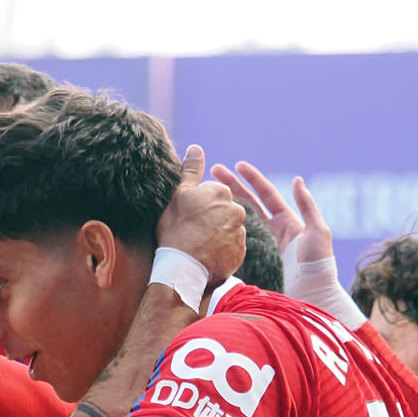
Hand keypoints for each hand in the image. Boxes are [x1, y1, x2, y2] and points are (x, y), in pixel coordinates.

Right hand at [158, 144, 246, 286]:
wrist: (183, 269)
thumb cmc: (177, 230)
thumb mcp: (179, 196)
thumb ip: (191, 171)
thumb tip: (196, 147)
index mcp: (221, 193)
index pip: (212, 195)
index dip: (199, 205)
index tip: (188, 216)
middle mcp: (236, 211)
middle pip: (222, 212)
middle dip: (210, 219)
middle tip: (191, 232)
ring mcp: (240, 233)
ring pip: (227, 230)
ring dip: (216, 235)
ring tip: (197, 246)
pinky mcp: (240, 254)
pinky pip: (230, 249)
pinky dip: (220, 251)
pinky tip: (206, 256)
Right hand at [209, 161, 335, 278]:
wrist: (312, 295)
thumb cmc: (318, 263)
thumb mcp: (317, 231)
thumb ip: (307, 206)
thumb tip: (297, 180)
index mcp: (285, 221)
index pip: (265, 194)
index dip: (251, 179)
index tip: (236, 166)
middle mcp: (271, 231)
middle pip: (248, 204)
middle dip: (232, 187)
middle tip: (214, 172)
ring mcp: (261, 247)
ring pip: (240, 223)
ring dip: (225, 209)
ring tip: (208, 197)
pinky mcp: (254, 263)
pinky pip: (237, 246)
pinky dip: (225, 236)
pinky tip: (211, 228)